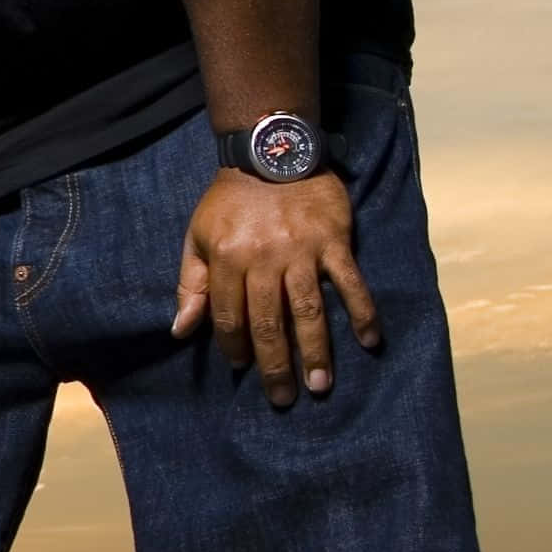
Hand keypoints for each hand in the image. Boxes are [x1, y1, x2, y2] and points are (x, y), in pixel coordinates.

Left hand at [173, 170, 378, 404]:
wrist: (271, 152)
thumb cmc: (229, 201)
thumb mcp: (198, 237)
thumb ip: (190, 285)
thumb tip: (181, 331)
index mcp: (227, 258)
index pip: (229, 315)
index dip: (234, 346)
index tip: (241, 369)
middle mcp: (264, 258)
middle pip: (269, 322)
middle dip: (275, 364)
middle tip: (283, 398)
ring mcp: (302, 251)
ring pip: (308, 310)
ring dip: (316, 351)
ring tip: (318, 385)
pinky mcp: (334, 241)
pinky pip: (350, 282)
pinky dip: (362, 312)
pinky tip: (369, 340)